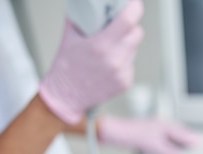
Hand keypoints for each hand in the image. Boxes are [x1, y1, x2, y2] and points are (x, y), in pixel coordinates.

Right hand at [38, 0, 143, 124]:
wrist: (66, 95)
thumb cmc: (66, 65)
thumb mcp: (70, 35)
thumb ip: (82, 16)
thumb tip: (90, 2)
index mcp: (100, 45)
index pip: (128, 21)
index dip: (134, 8)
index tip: (134, 3)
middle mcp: (114, 60)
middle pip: (137, 33)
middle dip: (130, 26)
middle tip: (120, 24)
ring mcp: (122, 72)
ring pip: (134, 47)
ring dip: (126, 42)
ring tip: (109, 46)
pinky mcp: (126, 82)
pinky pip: (131, 62)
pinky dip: (124, 58)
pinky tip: (110, 62)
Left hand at [97, 116, 200, 153]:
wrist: (116, 133)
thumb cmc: (133, 135)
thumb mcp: (156, 148)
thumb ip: (170, 153)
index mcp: (166, 126)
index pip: (184, 133)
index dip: (192, 139)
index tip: (200, 143)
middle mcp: (161, 125)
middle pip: (179, 132)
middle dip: (187, 138)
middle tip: (196, 143)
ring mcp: (154, 128)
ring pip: (171, 134)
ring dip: (178, 140)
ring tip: (184, 146)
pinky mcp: (147, 133)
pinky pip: (163, 137)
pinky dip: (168, 142)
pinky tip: (166, 148)